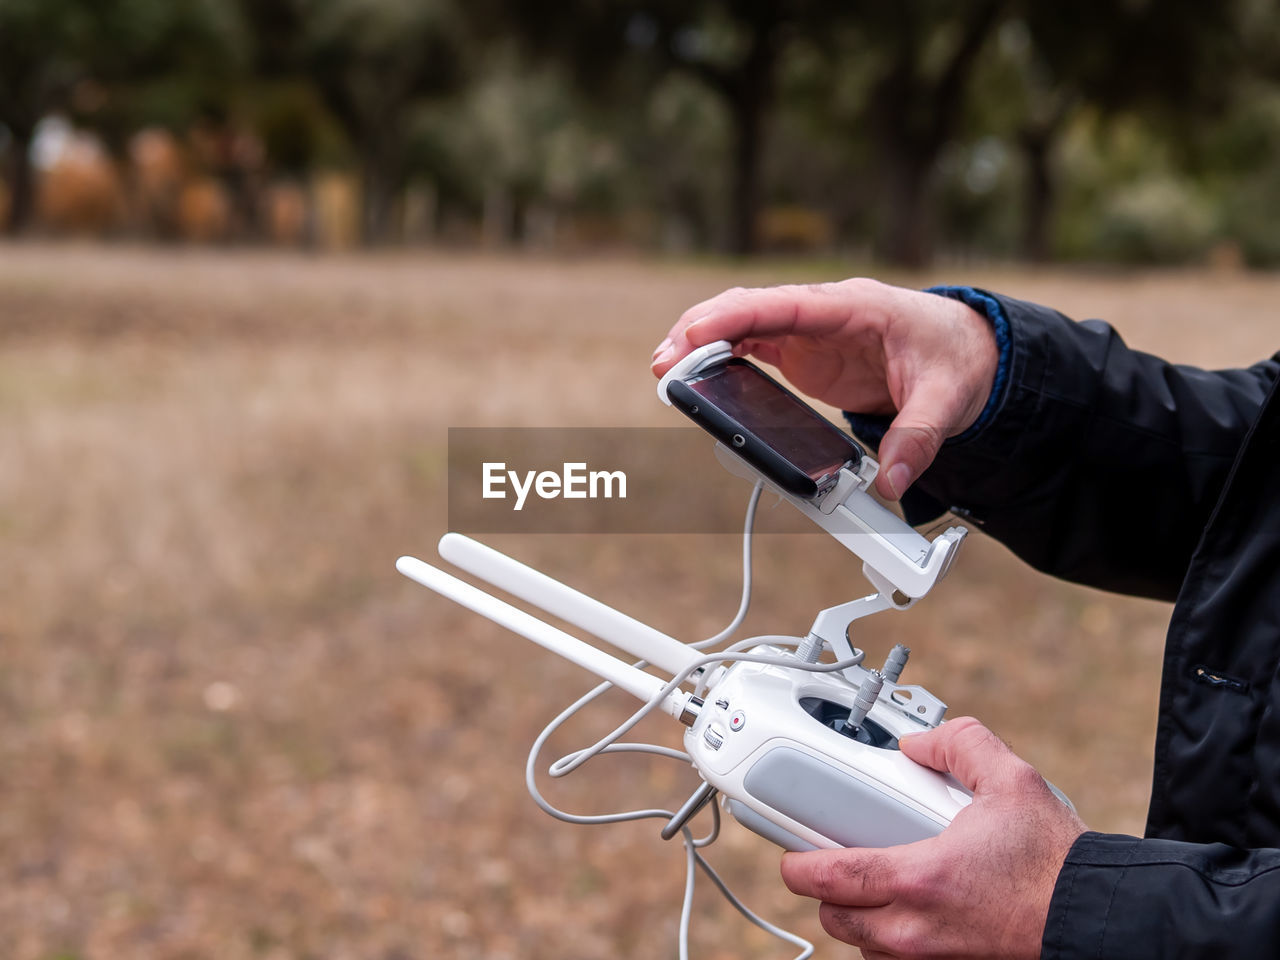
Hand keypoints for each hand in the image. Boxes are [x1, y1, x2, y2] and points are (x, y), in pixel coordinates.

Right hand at [651, 280, 998, 500]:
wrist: (971, 352)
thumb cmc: (958, 360)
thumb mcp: (948, 399)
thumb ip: (918, 438)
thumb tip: (890, 482)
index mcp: (856, 307)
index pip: (786, 305)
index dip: (736, 316)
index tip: (696, 335)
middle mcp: (824, 313)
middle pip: (750, 308)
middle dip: (701, 330)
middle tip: (665, 365)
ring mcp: (810, 332)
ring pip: (744, 324)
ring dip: (703, 343)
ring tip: (668, 372)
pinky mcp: (805, 352)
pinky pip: (753, 345)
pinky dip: (721, 356)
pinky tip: (697, 376)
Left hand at [780, 717, 1084, 959]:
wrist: (1102, 920)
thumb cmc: (1058, 863)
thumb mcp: (1012, 782)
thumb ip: (960, 745)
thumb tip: (920, 743)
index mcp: (920, 879)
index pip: (830, 879)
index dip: (799, 866)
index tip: (794, 855)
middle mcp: (917, 930)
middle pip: (837, 919)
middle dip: (829, 892)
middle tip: (839, 864)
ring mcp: (933, 959)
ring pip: (865, 946)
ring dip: (861, 919)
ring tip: (879, 888)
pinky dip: (892, 941)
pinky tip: (912, 912)